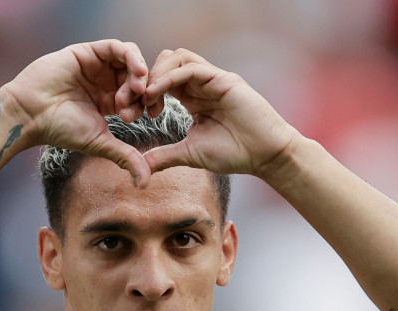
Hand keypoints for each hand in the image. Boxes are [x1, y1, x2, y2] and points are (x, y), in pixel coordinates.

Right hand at [0, 40, 152, 186]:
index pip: (140, 95)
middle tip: (138, 104)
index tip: (148, 117)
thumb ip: (125, 157)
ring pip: (131, 59)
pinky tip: (136, 72)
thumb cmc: (60, 129)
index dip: (148, 104)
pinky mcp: (88, 52)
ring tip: (139, 88)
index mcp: (110, 101)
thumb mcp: (100, 143)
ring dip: (141, 72)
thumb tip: (145, 184)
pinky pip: (117, 47)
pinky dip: (132, 57)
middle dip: (145, 90)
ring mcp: (97, 65)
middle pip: (138, 76)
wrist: (31, 113)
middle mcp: (105, 81)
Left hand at [140, 49, 300, 178]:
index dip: (142, 92)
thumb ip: (165, 156)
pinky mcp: (223, 79)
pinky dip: (170, 76)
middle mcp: (202, 84)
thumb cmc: (234, 153)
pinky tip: (157, 94)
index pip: (161, 80)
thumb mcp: (190, 154)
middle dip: (145, 78)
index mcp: (193, 98)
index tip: (132, 112)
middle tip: (135, 102)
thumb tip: (140, 167)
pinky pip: (191, 68)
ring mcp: (213, 79)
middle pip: (166, 61)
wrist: (264, 156)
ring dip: (156, 73)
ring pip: (178, 56)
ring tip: (145, 97)